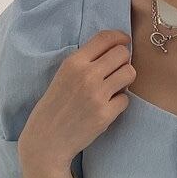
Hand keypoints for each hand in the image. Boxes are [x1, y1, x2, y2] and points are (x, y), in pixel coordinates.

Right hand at [19, 30, 135, 173]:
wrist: (46, 140)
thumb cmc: (54, 108)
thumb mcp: (62, 76)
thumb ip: (84, 63)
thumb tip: (113, 51)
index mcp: (73, 63)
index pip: (105, 38)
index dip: (119, 37)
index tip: (124, 42)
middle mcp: (86, 75)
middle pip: (122, 53)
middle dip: (123, 61)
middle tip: (116, 72)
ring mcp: (97, 95)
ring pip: (129, 73)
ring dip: (125, 80)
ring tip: (114, 89)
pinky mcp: (105, 115)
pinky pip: (125, 100)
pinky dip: (119, 103)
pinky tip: (107, 108)